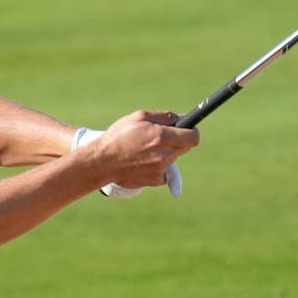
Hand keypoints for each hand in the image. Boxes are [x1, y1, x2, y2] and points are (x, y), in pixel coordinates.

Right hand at [71, 115, 193, 197]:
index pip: (193, 137)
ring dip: (167, 152)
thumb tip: (181, 119)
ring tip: (146, 149)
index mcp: (162, 137)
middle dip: (177, 140)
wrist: (103, 162)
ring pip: (174, 158)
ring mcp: (161, 169)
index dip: (192, 131)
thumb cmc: (119, 136)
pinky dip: (159, 165)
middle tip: (160, 137)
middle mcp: (165, 155)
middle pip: (185, 147)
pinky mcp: (156, 180)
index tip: (187, 129)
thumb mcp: (140, 117)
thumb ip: (164, 117)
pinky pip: (166, 170)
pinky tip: (143, 161)